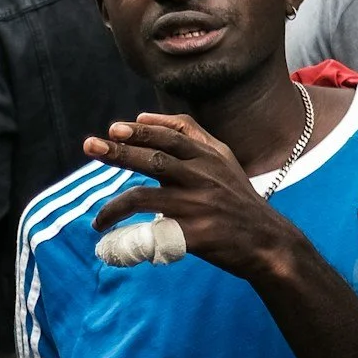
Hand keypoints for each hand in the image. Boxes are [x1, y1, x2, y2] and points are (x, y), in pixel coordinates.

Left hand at [85, 113, 302, 283]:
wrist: (268, 240)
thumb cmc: (238, 200)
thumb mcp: (223, 161)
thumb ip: (192, 135)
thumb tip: (143, 116)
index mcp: (212, 156)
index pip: (174, 135)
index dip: (143, 130)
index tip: (115, 128)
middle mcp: (205, 176)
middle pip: (156, 158)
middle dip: (120, 151)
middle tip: (90, 145)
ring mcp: (200, 204)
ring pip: (145, 196)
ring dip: (113, 206)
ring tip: (98, 218)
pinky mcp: (195, 232)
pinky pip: (151, 232)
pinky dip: (131, 237)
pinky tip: (117, 241)